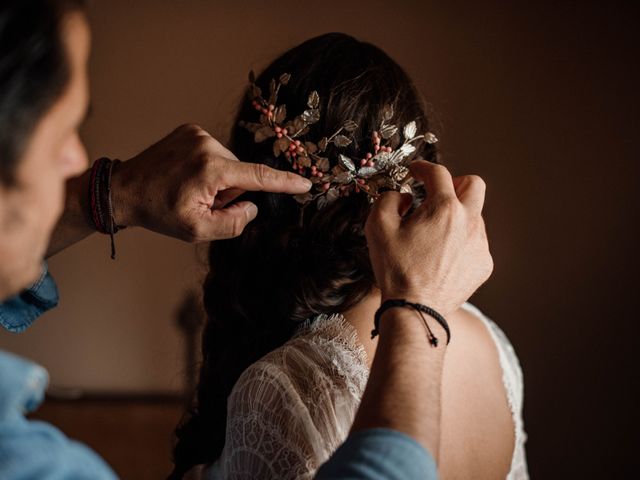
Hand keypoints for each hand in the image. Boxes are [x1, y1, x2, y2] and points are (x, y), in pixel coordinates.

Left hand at [111, 124, 311, 241]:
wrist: (123, 189)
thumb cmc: (159, 212)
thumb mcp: (198, 230)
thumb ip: (234, 222)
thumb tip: (252, 205)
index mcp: (211, 169)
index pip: (258, 177)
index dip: (284, 183)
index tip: (306, 183)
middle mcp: (207, 144)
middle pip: (241, 173)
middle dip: (229, 191)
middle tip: (201, 201)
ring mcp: (197, 133)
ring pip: (229, 163)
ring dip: (218, 179)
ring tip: (189, 188)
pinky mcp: (189, 130)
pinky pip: (215, 152)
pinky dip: (208, 167)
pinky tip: (186, 175)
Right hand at [364, 160, 492, 315]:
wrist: (416, 309)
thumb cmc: (397, 269)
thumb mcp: (378, 227)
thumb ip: (388, 199)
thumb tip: (403, 197)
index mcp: (444, 209)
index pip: (439, 173)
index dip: (423, 168)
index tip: (416, 172)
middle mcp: (469, 222)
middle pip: (473, 185)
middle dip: (455, 183)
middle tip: (436, 195)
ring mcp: (480, 245)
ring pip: (474, 216)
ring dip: (455, 216)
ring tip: (433, 235)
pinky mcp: (483, 265)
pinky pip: (475, 242)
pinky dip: (460, 242)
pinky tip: (441, 256)